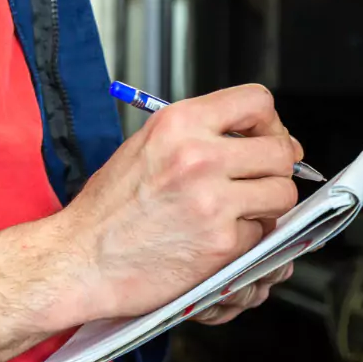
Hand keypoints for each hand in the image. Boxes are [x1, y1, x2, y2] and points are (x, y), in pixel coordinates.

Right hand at [0, 85, 301, 361]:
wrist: (81, 260)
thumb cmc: (108, 210)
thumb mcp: (148, 146)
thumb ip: (200, 135)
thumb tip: (255, 138)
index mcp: (180, 123)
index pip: (257, 102)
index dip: (270, 124)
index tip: (265, 140)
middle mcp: (199, 157)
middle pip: (280, 151)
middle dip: (277, 168)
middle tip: (261, 181)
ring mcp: (213, 201)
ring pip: (282, 194)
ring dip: (269, 206)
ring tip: (241, 211)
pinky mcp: (221, 242)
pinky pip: (262, 234)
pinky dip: (249, 239)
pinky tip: (219, 239)